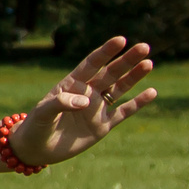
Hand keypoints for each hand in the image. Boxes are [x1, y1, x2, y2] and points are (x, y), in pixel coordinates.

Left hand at [13, 38, 156, 166]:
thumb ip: (61, 103)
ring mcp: (98, 108)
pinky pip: (125, 111)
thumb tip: (87, 102)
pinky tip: (152, 92)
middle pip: (111, 72)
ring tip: (149, 63)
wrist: (38, 148)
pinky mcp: (104, 125)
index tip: (120, 40)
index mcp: (72, 84)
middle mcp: (88, 92)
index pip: (92, 64)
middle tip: (144, 47)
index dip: (105, 52)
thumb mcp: (43, 113)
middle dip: (127, 60)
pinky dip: (138, 103)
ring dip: (134, 76)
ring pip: (120, 88)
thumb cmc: (36, 126)